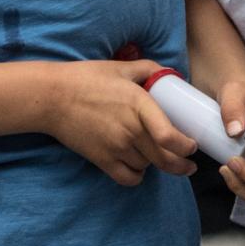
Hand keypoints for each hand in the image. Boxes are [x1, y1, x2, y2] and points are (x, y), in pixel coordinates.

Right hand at [41, 59, 196, 184]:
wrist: (52, 97)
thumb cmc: (87, 78)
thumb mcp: (121, 67)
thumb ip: (148, 69)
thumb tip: (170, 74)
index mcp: (139, 105)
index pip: (169, 137)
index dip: (186, 147)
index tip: (192, 146)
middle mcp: (130, 130)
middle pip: (165, 159)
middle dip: (182, 165)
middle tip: (188, 165)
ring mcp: (115, 147)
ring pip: (147, 167)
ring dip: (156, 164)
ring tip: (156, 156)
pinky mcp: (101, 160)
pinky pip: (128, 178)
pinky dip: (137, 176)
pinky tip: (139, 166)